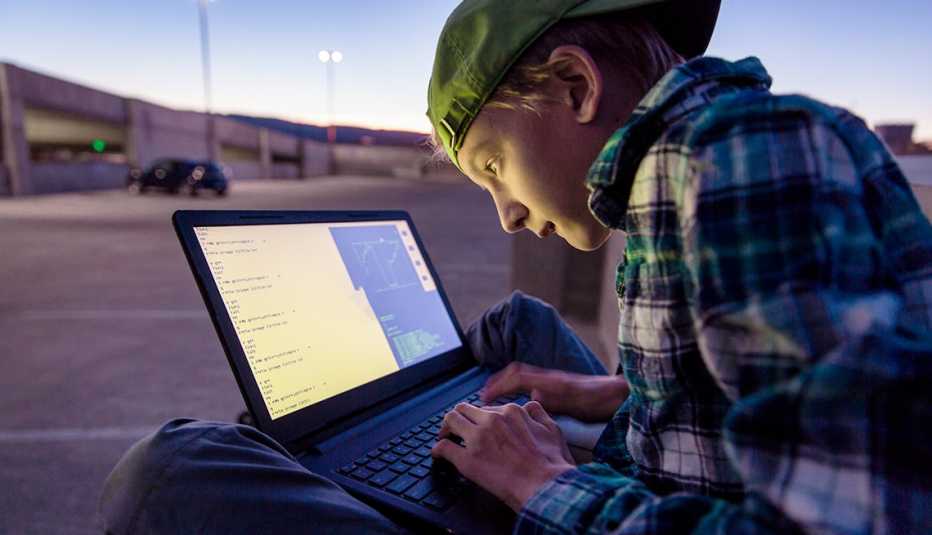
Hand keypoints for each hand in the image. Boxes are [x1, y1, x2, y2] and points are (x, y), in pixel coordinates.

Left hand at [431, 401, 574, 510]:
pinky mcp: (467, 459)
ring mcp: (478, 439)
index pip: (487, 409)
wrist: (546, 486)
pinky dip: (438, 450)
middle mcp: (492, 420)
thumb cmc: (552, 464)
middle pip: (464, 409)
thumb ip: (538, 414)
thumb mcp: (552, 430)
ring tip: (445, 438)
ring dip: (445, 429)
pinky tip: (438, 455)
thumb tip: (531, 406)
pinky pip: (443, 448)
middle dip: (459, 418)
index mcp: (511, 412)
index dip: (481, 419)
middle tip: (457, 430)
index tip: (479, 428)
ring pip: (450, 420)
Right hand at [481, 362, 629, 421]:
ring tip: (495, 394)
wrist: (620, 394)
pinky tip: (519, 397)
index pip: (517, 377)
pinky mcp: (560, 384)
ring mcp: (555, 379)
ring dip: (507, 382)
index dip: (498, 386)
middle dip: (498, 380)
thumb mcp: (578, 404)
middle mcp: (551, 376)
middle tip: (484, 394)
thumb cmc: (602, 401)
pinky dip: (519, 386)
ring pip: (524, 374)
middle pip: (517, 371)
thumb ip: (555, 400)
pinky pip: (532, 380)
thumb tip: (532, 396)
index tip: (485, 397)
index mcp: (551, 380)